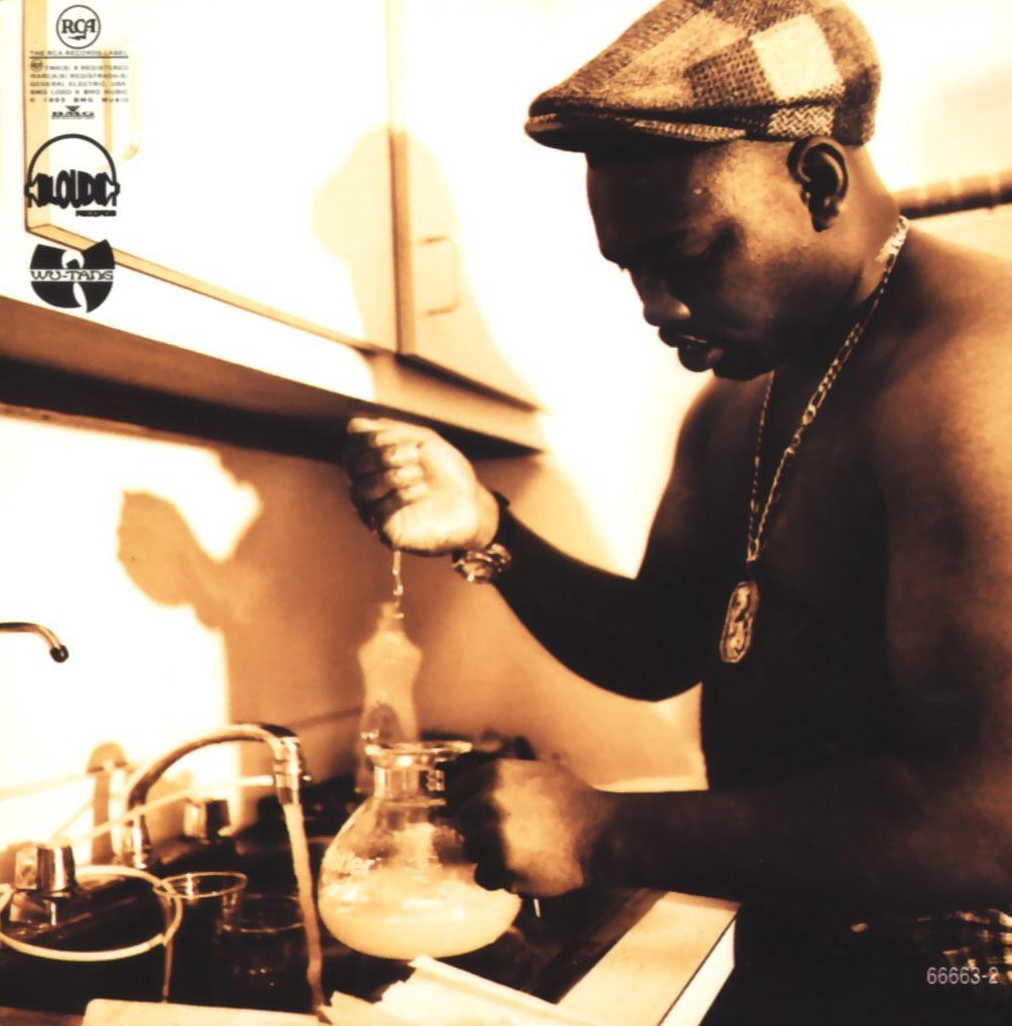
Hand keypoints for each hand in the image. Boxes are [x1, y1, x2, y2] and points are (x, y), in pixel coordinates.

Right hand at [344, 417, 499, 554]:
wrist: (473, 503)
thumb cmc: (448, 472)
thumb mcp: (423, 441)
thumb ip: (391, 431)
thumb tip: (353, 425)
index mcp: (376, 465)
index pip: (354, 450)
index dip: (369, 440)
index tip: (396, 437)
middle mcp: (371, 487)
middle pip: (353, 469)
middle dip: (381, 457)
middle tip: (414, 455)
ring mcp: (377, 511)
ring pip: (360, 492)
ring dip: (390, 476)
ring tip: (418, 473)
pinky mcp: (388, 532)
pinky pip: (377, 513)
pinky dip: (397, 496)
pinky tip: (420, 490)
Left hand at [448, 759, 619, 896]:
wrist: (600, 833)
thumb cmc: (573, 801)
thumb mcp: (536, 772)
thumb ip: (502, 779)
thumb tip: (474, 789)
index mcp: (495, 774)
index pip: (456, 793)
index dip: (466, 805)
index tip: (476, 814)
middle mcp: (489, 803)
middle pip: (461, 823)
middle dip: (477, 830)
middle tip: (503, 836)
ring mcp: (494, 837)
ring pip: (470, 851)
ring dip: (488, 855)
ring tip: (517, 852)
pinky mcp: (503, 868)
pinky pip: (484, 876)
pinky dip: (499, 876)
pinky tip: (521, 868)